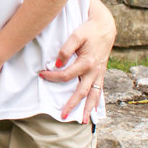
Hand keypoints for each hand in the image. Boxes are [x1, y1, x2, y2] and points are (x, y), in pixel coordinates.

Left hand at [39, 4, 115, 122]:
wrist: (105, 27)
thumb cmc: (89, 30)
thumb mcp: (76, 35)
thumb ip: (65, 49)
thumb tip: (57, 63)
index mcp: (87, 62)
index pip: (66, 75)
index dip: (52, 76)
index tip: (42, 75)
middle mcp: (94, 71)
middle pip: (81, 92)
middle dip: (72, 104)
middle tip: (62, 115)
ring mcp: (99, 73)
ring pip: (94, 95)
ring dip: (88, 109)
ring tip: (84, 121)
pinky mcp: (101, 73)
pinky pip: (100, 90)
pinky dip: (97, 101)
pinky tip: (94, 109)